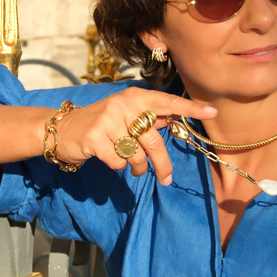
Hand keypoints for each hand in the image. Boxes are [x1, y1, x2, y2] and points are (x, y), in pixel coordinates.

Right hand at [55, 87, 216, 185]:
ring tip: (132, 167)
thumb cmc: (102, 123)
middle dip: (162, 164)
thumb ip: (149, 116)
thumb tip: (174, 119)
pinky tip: (110, 158)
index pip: (167, 102)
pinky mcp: (95, 138)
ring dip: (137, 167)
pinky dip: (118, 166)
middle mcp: (123, 105)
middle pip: (154, 140)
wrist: (64, 129)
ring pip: (137, 154)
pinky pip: (119, 162)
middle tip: (166, 179)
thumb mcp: (126, 114)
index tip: (212, 111)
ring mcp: (108, 120)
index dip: (190, 108)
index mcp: (136, 97)